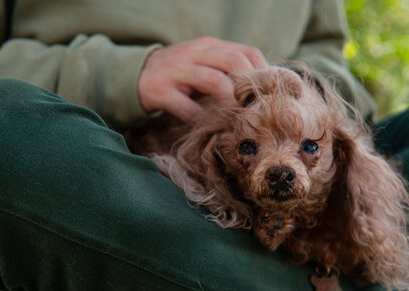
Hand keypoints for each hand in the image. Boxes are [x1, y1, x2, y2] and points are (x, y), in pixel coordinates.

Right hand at [138, 36, 266, 122]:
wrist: (137, 76)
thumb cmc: (181, 75)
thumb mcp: (205, 64)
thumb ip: (228, 72)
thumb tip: (262, 94)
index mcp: (209, 46)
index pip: (246, 52)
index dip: (263, 74)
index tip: (270, 96)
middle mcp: (194, 52)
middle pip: (233, 61)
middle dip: (250, 87)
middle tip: (257, 110)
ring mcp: (175, 70)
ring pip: (212, 80)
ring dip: (229, 101)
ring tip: (237, 118)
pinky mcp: (159, 90)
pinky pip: (185, 106)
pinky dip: (201, 118)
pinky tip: (209, 126)